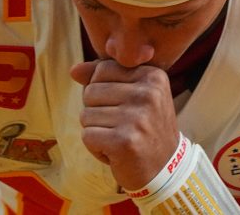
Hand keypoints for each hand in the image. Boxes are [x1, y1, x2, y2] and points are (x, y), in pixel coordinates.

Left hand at [70, 60, 178, 189]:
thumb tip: (74, 70)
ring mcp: (137, 117)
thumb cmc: (144, 129)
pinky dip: (95, 147)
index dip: (102, 91)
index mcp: (153, 76)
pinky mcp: (124, 141)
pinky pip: (87, 135)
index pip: (102, 69)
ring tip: (120, 139)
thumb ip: (104, 78)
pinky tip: (115, 152)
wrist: (165, 169)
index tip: (125, 107)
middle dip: (97, 112)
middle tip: (122, 126)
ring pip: (86, 115)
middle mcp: (148, 93)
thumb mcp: (133, 95)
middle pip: (91, 91)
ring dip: (97, 131)